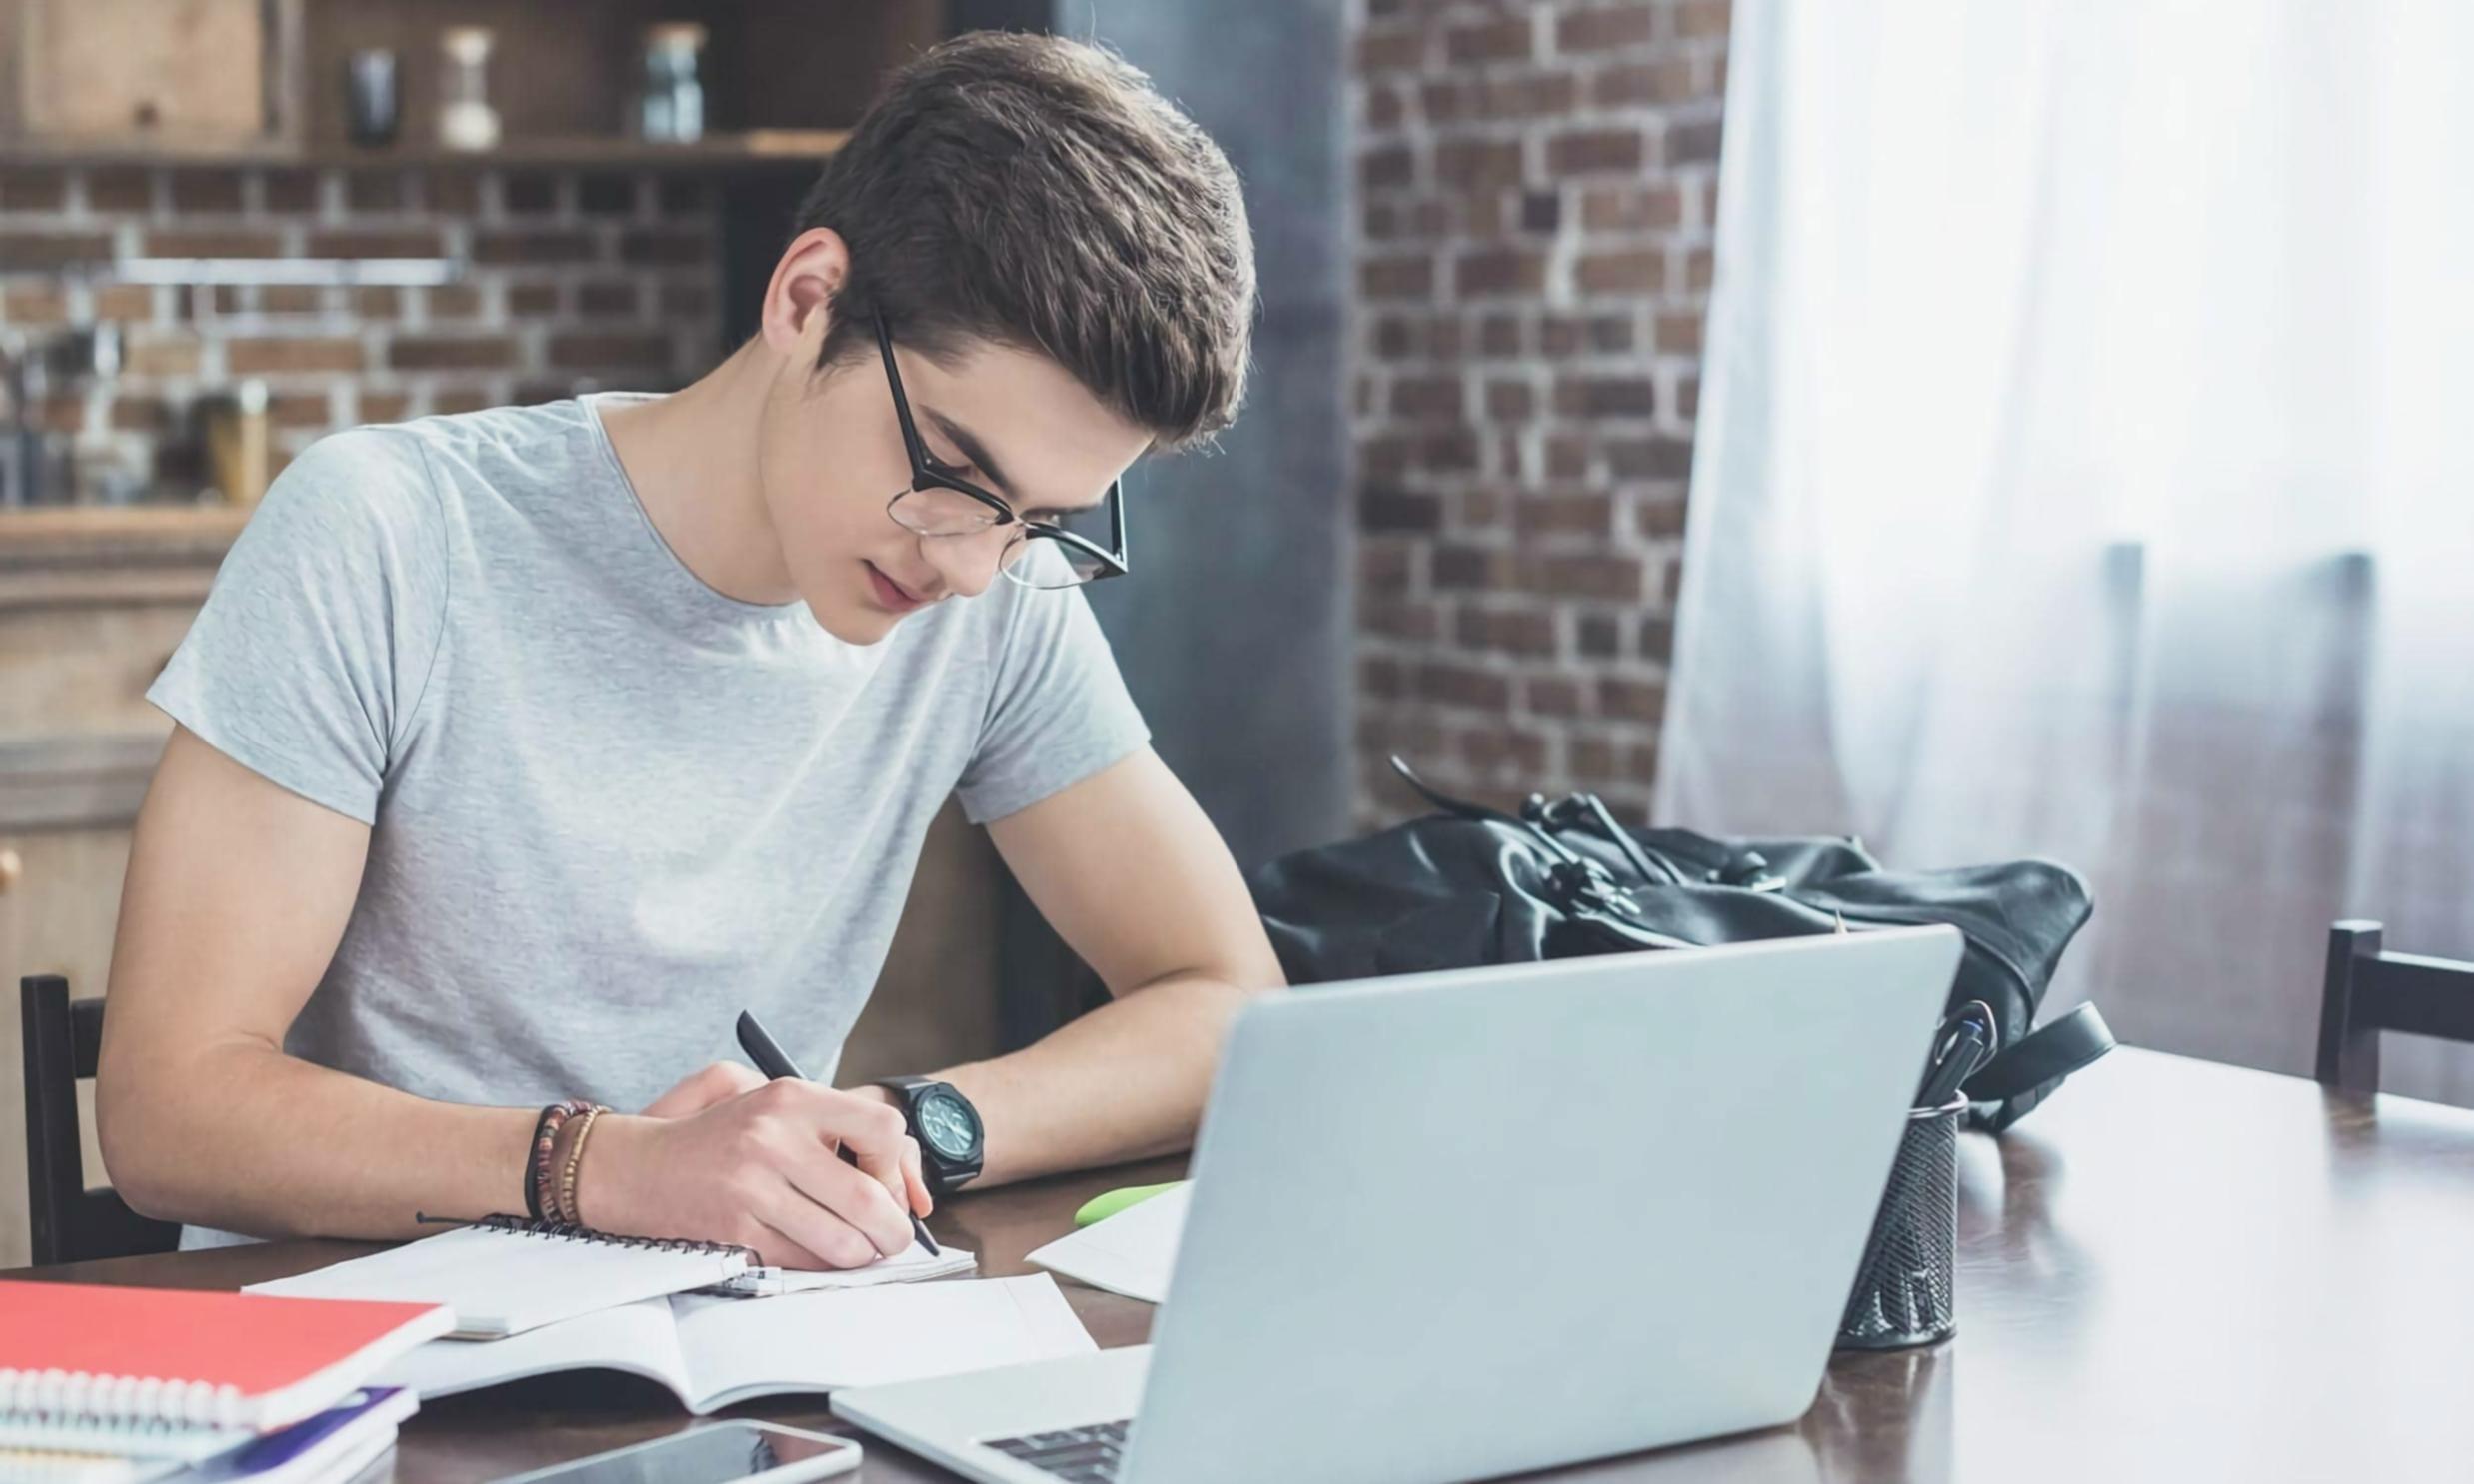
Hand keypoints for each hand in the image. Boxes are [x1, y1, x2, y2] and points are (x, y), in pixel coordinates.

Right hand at [581, 1068, 931, 1268]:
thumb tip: (897, 1173)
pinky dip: (820, 1265)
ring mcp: (751, 1186)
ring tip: (860, 1250)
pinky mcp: (734, 1227)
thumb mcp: (766, 1096)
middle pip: (867, 1199)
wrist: (638, 1167)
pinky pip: (801, 1259)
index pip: (880, 1128)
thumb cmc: (717, 1134)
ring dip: (860, 1256)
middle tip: (894, 1238)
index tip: (884, 1183)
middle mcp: (773, 1138)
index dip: (895, 1166)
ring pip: (839, 1241)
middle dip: (893, 1231)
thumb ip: (829, 1121)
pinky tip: (818, 1253)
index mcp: (790, 1097)